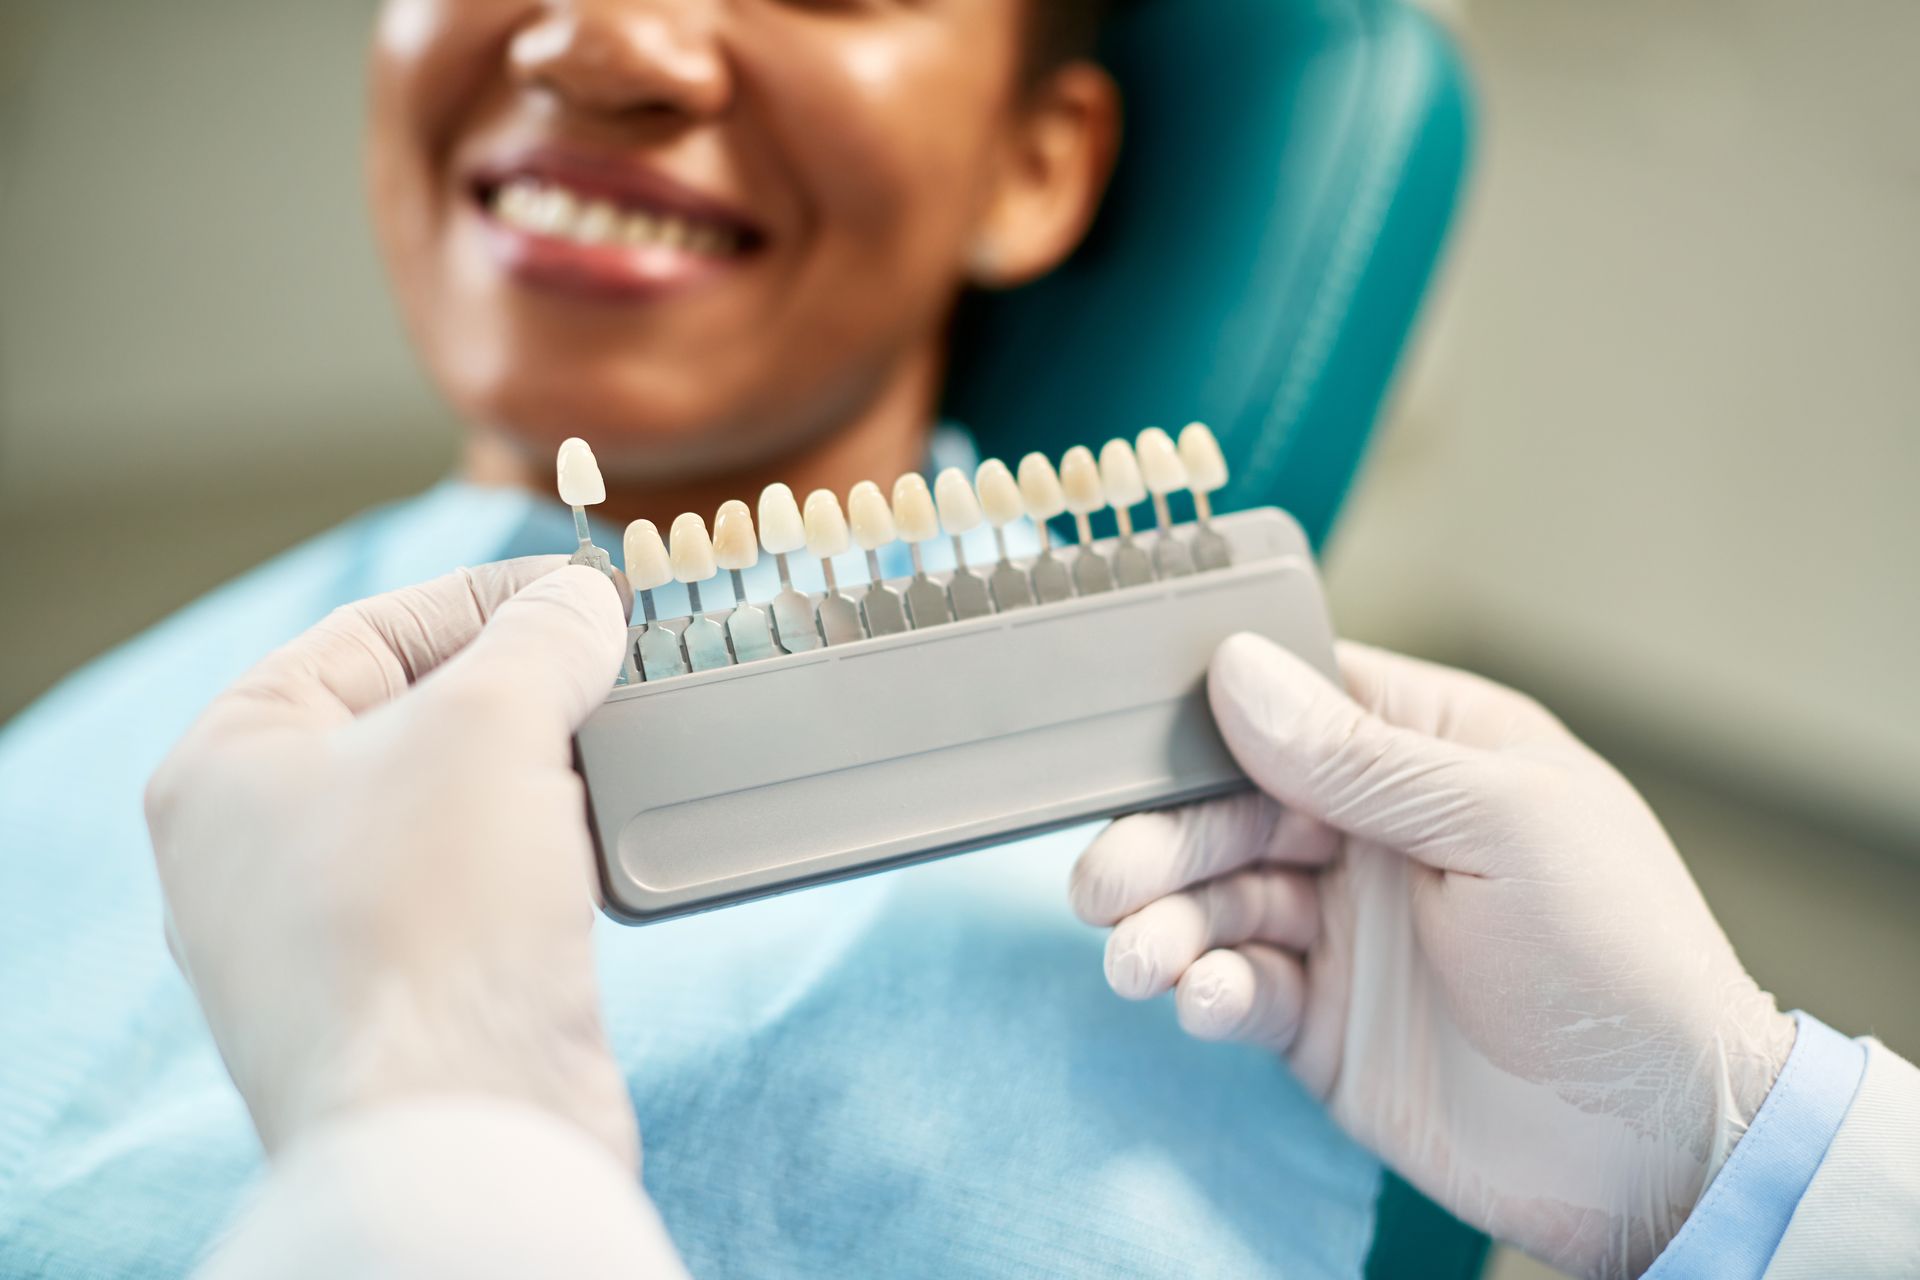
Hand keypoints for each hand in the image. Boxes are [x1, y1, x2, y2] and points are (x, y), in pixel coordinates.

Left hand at [146, 558, 635, 1165]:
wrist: (462, 1128)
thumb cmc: (430, 916)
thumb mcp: (488, 722)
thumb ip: (541, 638)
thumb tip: (581, 604)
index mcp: (231, 763)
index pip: (370, 631)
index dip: (486, 597)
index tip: (584, 592)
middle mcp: (264, 847)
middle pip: (413, 716)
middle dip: (522, 686)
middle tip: (615, 663)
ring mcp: (334, 930)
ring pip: (453, 807)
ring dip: (543, 771)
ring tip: (622, 745)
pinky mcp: (412, 995)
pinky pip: (482, 889)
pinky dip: (543, 853)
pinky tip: (602, 844)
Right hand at [1069, 635, 1795, 1278]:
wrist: (1659, 1148)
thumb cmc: (1620, 958)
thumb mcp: (1504, 826)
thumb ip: (1363, 756)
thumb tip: (1239, 671)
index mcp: (1431, 753)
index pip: (1296, 700)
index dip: (1211, 713)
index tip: (1134, 739)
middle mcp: (1375, 831)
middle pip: (1231, 805)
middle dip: (1162, 838)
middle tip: (1103, 882)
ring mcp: (1344, 926)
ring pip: (1218, 897)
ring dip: (1164, 921)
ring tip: (1135, 956)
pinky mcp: (1320, 1019)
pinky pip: (1236, 985)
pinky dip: (1203, 988)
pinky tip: (1200, 999)